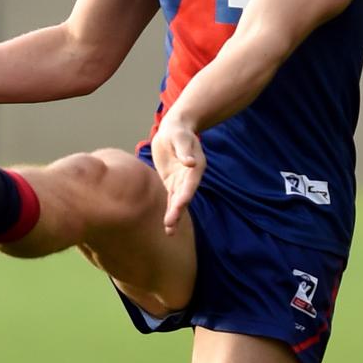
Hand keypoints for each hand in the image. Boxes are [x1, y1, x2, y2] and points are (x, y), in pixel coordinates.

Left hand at [151, 117, 205, 235]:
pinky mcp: (170, 182)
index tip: (179, 205)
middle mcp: (189, 177)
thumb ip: (185, 150)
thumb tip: (190, 162)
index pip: (189, 184)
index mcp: (195, 167)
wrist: (174, 129)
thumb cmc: (178, 131)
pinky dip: (169, 210)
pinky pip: (170, 198)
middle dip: (177, 211)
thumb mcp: (181, 137)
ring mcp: (180, 181)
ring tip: (169, 232)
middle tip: (170, 225)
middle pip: (183, 196)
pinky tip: (167, 224)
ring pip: (177, 201)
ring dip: (174, 215)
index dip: (184, 195)